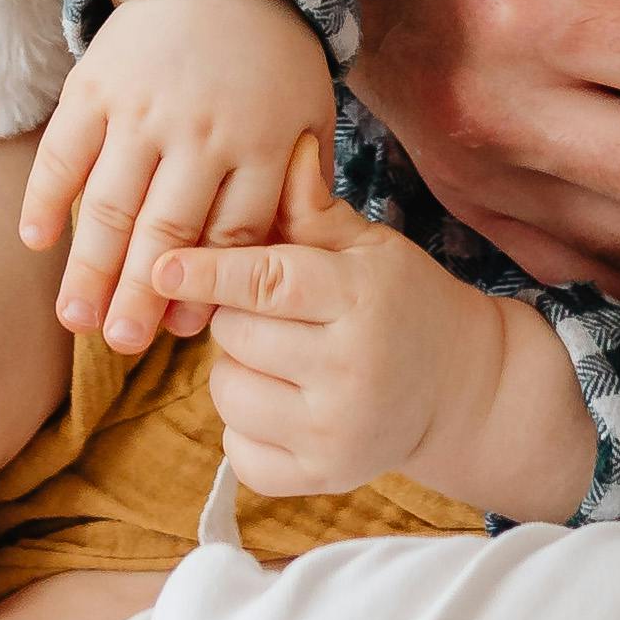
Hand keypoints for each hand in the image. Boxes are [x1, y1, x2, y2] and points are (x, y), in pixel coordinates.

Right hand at [20, 0, 335, 351]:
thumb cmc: (272, 61)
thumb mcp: (309, 115)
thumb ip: (304, 188)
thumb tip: (282, 274)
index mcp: (261, 144)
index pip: (231, 237)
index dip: (205, 291)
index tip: (182, 333)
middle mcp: (201, 131)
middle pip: (166, 233)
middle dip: (138, 297)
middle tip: (120, 345)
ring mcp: (143, 107)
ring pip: (111, 205)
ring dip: (88, 268)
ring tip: (76, 321)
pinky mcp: (97, 84)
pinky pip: (64, 150)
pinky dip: (45, 197)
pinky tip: (35, 240)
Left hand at [153, 161, 596, 516]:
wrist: (458, 388)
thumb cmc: (402, 301)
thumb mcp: (367, 247)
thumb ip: (313, 209)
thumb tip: (286, 142)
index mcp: (361, 299)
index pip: (270, 283)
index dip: (210, 272)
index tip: (161, 267)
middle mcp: (350, 370)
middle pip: (237, 335)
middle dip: (235, 315)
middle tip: (270, 311)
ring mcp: (336, 432)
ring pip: (228, 392)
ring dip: (236, 369)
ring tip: (276, 354)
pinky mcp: (323, 477)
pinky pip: (238, 449)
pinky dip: (244, 424)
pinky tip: (282, 400)